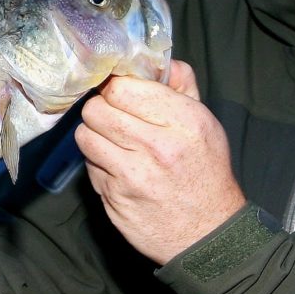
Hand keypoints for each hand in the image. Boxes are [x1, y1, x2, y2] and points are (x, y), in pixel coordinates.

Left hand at [76, 60, 245, 264]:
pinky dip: (98, 165)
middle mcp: (157, 146)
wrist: (209, 234)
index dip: (115, 88)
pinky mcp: (114, 198)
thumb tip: (154, 59)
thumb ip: (181, 86)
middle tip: (113, 119)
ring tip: (113, 143)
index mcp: (183, 121)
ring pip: (85, 136)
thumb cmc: (205, 172)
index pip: (121, 87)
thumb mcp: (205, 123)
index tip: (118, 95)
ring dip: (94, 137)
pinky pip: (89, 167)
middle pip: (96, 110)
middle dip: (101, 111)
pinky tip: (118, 169)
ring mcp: (132, 175)